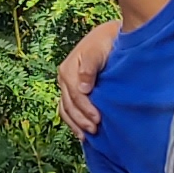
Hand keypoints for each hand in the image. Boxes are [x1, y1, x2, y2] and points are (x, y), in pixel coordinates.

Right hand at [58, 14, 119, 137]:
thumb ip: (90, 67)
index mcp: (68, 68)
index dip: (85, 108)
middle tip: (95, 130)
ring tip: (88, 135)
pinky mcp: (72, 90)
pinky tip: (80, 132)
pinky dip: (73, 121)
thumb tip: (83, 89)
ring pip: (65, 109)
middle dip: (81, 119)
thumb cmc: (107, 41)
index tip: (98, 119)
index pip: (75, 94)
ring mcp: (66, 85)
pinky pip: (67, 109)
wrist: (110, 36)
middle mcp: (63, 78)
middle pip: (69, 104)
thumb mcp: (99, 50)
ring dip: (76, 124)